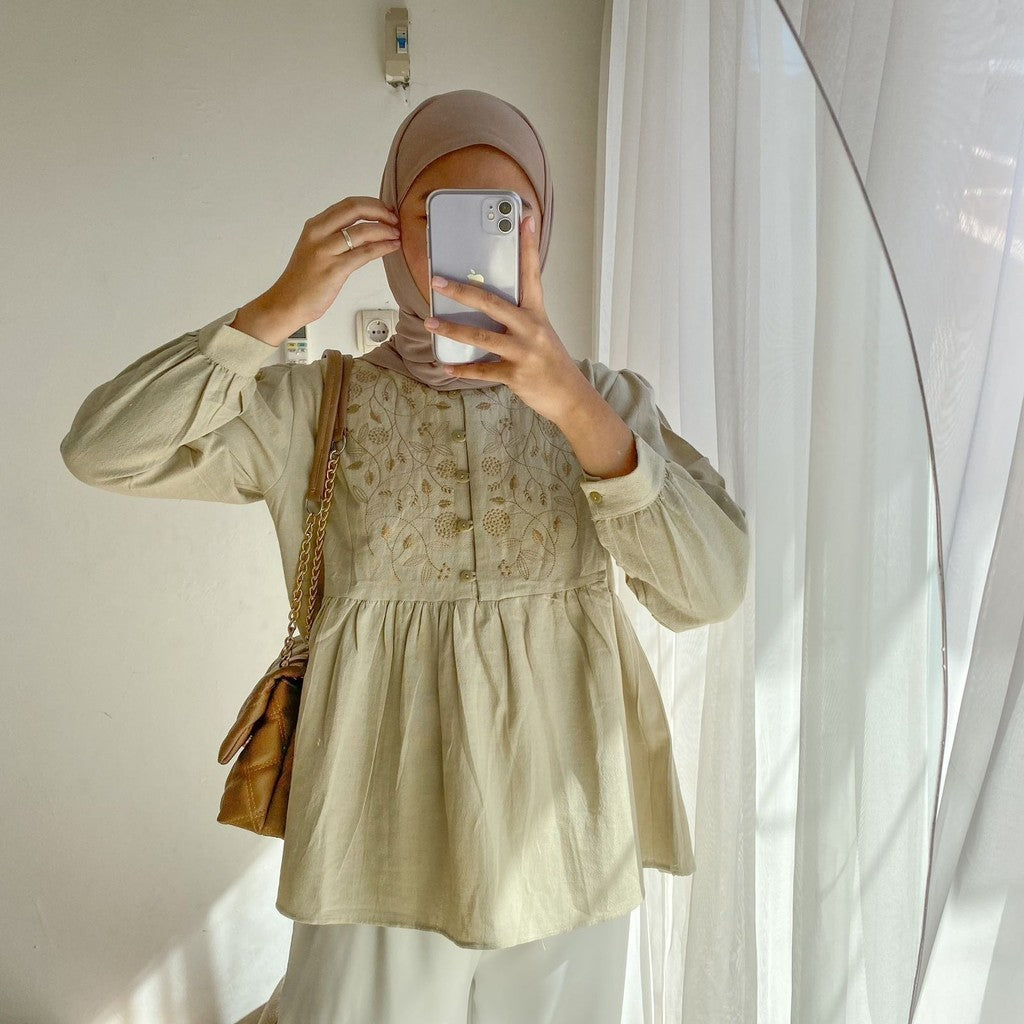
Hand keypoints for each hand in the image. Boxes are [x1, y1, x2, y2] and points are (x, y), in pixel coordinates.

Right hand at [265, 196, 401, 323]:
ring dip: (385, 230)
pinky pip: (364, 253)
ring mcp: (326, 251)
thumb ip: (334, 237)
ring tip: (397, 235)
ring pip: (363, 231)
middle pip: (355, 210)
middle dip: (381, 211)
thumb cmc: (303, 280)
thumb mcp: (316, 249)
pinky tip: (391, 247)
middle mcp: (319, 234)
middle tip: (395, 219)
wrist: (287, 302)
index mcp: (315, 226)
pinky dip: (382, 247)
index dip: (372, 204)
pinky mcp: (334, 269)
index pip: (348, 204)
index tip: (386, 210)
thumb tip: (364, 230)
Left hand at [425, 214, 589, 424]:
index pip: (532, 273)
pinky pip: (482, 371)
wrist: (570, 396)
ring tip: (429, 323)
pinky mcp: (516, 374)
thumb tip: (482, 304)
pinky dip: (462, 370)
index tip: (524, 218)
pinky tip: (446, 366)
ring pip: (480, 337)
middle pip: (491, 303)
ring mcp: (523, 352)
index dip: (529, 245)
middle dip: (461, 291)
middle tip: (436, 280)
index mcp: (537, 313)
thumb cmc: (550, 361)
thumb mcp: (539, 333)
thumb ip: (517, 317)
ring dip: (452, 330)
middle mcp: (530, 329)